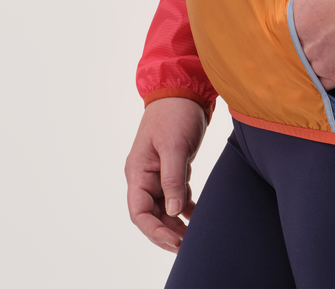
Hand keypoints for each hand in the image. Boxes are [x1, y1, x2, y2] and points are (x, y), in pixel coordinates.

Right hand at [125, 96, 207, 251]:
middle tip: (187, 245)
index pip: (139, 212)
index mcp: (138, 171)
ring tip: (192, 237)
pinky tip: (196, 216)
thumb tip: (174, 212)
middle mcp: (144, 175)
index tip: (174, 241)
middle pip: (151, 215)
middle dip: (166, 232)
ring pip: (164, 207)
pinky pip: (175, 195)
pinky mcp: (172, 167)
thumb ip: (172, 179)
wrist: (183, 89)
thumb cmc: (175, 113)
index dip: (154, 231)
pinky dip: (184, 207)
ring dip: (176, 222)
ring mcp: (157, 172)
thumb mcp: (174, 145)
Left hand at [244, 0, 334, 88]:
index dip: (275, 31)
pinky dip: (316, 79)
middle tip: (289, 45)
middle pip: (287, 52)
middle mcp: (301, 46)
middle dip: (288, 48)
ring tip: (305, 58)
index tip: (275, 30)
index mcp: (290, 21)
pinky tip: (317, 71)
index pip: (273, 32)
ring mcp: (319, 63)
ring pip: (301, 69)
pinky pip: (319, 84)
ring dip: (302, 63)